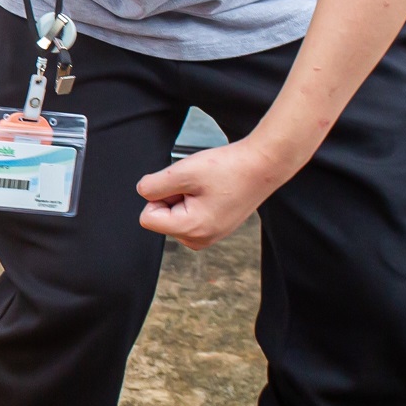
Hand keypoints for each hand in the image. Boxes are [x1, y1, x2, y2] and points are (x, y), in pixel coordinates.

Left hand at [136, 139, 291, 249]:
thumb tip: (142, 192)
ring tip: (208, 187)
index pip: (147, 217)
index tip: (182, 185)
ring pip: (174, 215)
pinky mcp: (213, 228)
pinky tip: (213, 191)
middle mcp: (198, 239)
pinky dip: (195, 199)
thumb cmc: (229, 168)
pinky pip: (188, 214)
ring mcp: (207, 236)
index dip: (158, 195)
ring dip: (184, 196)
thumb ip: (154, 185)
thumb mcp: (184, 171)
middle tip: (198, 184)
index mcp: (191, 229)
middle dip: (172, 196)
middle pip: (161, 217)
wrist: (263, 166)